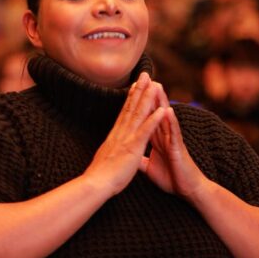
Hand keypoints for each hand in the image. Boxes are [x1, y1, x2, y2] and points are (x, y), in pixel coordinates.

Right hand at [83, 72, 167, 195]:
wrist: (96, 183)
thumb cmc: (102, 175)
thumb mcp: (108, 158)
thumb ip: (111, 150)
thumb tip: (110, 148)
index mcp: (116, 136)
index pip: (125, 113)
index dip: (131, 98)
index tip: (135, 85)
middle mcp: (121, 133)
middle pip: (131, 107)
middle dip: (139, 90)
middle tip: (145, 74)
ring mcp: (127, 139)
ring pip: (138, 114)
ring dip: (147, 98)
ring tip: (154, 83)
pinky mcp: (132, 147)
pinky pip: (145, 131)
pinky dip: (153, 120)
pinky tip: (161, 110)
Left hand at [141, 91, 208, 200]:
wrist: (188, 190)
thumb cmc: (172, 178)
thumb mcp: (150, 168)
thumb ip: (141, 159)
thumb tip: (131, 156)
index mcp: (157, 140)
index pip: (146, 118)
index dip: (139, 105)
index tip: (132, 90)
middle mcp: (165, 136)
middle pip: (155, 112)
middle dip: (150, 95)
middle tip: (144, 78)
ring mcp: (173, 141)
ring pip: (166, 118)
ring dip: (161, 102)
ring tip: (157, 86)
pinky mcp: (178, 148)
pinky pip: (174, 133)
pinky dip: (171, 121)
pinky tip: (167, 110)